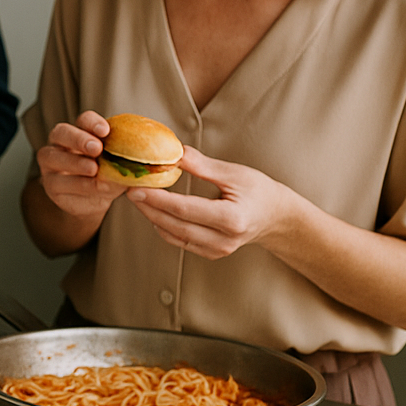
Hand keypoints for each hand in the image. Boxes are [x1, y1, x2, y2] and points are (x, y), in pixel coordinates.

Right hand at [35, 111, 127, 217]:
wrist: (95, 201)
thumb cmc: (107, 176)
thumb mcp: (118, 166)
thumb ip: (123, 160)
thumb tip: (138, 159)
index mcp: (80, 133)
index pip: (83, 120)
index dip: (92, 123)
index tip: (106, 131)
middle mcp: (60, 144)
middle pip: (60, 132)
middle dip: (79, 138)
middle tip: (97, 148)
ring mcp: (50, 164)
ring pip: (53, 157)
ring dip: (75, 162)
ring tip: (94, 169)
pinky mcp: (50, 184)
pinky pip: (58, 182)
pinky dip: (78, 184)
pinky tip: (93, 187)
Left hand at [125, 146, 294, 258]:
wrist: (276, 216)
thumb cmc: (258, 190)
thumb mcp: (234, 173)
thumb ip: (202, 165)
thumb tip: (174, 152)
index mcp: (232, 218)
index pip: (185, 209)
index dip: (157, 198)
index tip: (136, 187)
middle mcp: (224, 239)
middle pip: (175, 224)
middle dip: (149, 207)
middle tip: (130, 190)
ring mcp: (218, 250)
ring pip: (174, 235)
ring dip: (152, 217)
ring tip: (138, 198)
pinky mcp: (211, 253)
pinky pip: (180, 241)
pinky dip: (164, 227)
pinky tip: (154, 212)